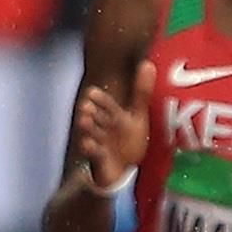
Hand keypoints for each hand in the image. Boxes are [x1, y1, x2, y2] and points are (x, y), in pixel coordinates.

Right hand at [71, 60, 151, 190]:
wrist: (123, 168)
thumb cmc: (128, 138)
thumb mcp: (137, 115)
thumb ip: (141, 92)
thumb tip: (148, 63)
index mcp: (115, 116)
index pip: (107, 105)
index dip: (101, 100)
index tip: (92, 92)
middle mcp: (105, 127)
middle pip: (97, 118)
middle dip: (91, 112)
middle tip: (85, 106)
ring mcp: (101, 143)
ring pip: (94, 134)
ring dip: (88, 128)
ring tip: (83, 121)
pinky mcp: (100, 159)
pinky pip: (95, 154)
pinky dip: (91, 149)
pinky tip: (87, 144)